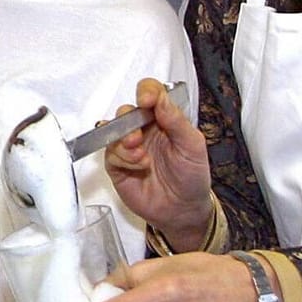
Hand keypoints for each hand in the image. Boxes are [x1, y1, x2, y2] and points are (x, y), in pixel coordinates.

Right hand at [105, 77, 213, 246]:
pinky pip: (110, 154)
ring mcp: (128, 148)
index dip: (145, 92)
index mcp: (163, 119)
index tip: (147, 101)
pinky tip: (138, 167)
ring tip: (141, 158)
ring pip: (113, 131)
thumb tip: (160, 99)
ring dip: (125, 142)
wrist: (183, 210)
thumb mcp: (192, 146)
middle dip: (128, 121)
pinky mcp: (117, 166)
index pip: (150, 93)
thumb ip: (177, 121)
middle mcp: (143, 130)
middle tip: (137, 137)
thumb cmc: (192, 176)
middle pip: (125, 111)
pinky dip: (122, 158)